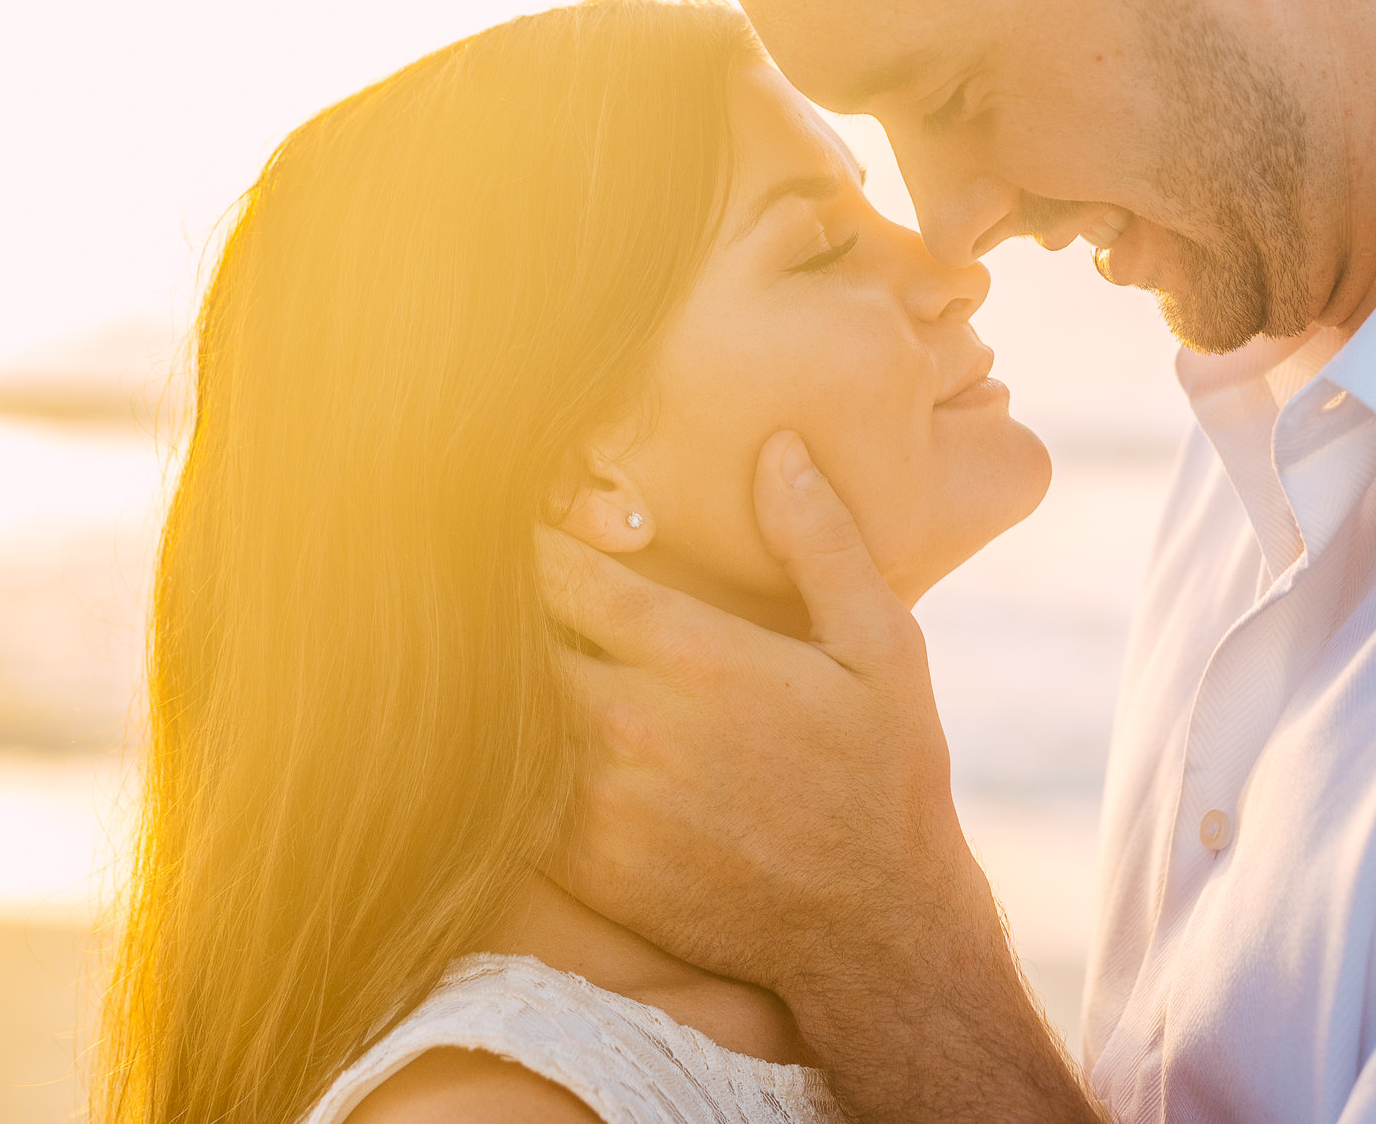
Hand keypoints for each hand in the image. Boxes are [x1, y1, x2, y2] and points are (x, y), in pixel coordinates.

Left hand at [545, 428, 994, 994]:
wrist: (875, 930)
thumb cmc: (886, 775)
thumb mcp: (883, 646)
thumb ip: (821, 542)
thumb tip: (777, 446)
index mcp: (698, 657)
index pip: (567, 571)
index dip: (536, 539)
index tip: (526, 519)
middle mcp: (635, 725)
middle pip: (520, 637)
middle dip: (505, 605)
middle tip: (490, 583)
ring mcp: (602, 803)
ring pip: (509, 714)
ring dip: (502, 681)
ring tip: (489, 652)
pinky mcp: (587, 866)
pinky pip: (512, 792)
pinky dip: (507, 758)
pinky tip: (518, 739)